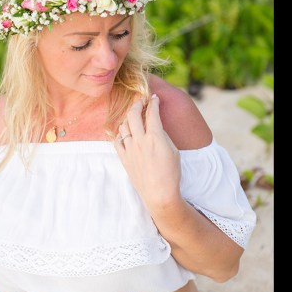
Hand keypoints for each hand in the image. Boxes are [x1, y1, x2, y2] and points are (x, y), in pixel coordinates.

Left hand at [115, 94, 181, 210]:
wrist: (159, 193)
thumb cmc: (171, 173)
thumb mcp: (174, 151)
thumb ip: (164, 136)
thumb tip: (156, 127)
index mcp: (155, 137)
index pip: (152, 113)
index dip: (153, 103)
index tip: (154, 98)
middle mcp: (140, 140)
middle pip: (133, 114)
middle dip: (137, 103)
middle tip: (141, 101)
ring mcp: (129, 149)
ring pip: (123, 125)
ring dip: (129, 118)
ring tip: (134, 117)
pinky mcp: (124, 158)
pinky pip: (117, 140)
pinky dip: (121, 133)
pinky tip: (125, 133)